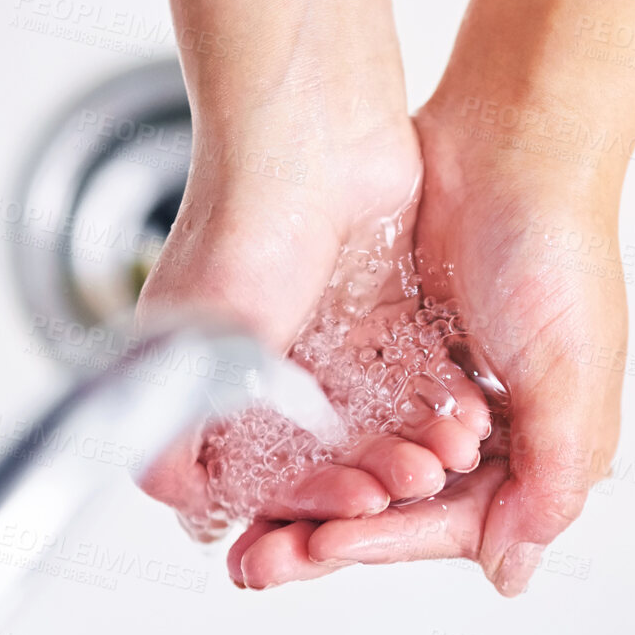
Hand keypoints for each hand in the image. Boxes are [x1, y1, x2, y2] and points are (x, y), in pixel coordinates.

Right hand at [135, 111, 490, 557]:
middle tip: (406, 488)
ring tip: (442, 458)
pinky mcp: (372, 315)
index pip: (248, 477)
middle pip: (314, 459)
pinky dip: (430, 406)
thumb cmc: (242, 217)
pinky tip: (461, 421)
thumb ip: (177, 428)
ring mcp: (319, 341)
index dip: (298, 503)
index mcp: (201, 380)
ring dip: (403, 449)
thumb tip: (174, 502)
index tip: (345, 510)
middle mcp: (258, 366)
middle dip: (363, 480)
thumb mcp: (195, 338)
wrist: (313, 125)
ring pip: (366, 425)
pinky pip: (403, 381)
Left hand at [230, 98, 628, 594]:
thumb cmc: (556, 249)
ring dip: (323, 489)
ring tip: (266, 513)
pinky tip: (280, 448)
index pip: (454, 522)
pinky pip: (357, 408)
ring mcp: (444, 384)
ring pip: (371, 462)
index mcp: (541, 444)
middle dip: (335, 530)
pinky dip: (323, 433)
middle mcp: (493, 425)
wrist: (510, 143)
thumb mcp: (574, 375)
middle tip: (264, 557)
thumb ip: (552, 478)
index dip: (384, 540)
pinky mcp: (405, 343)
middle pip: (403, 504)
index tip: (319, 549)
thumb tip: (513, 572)